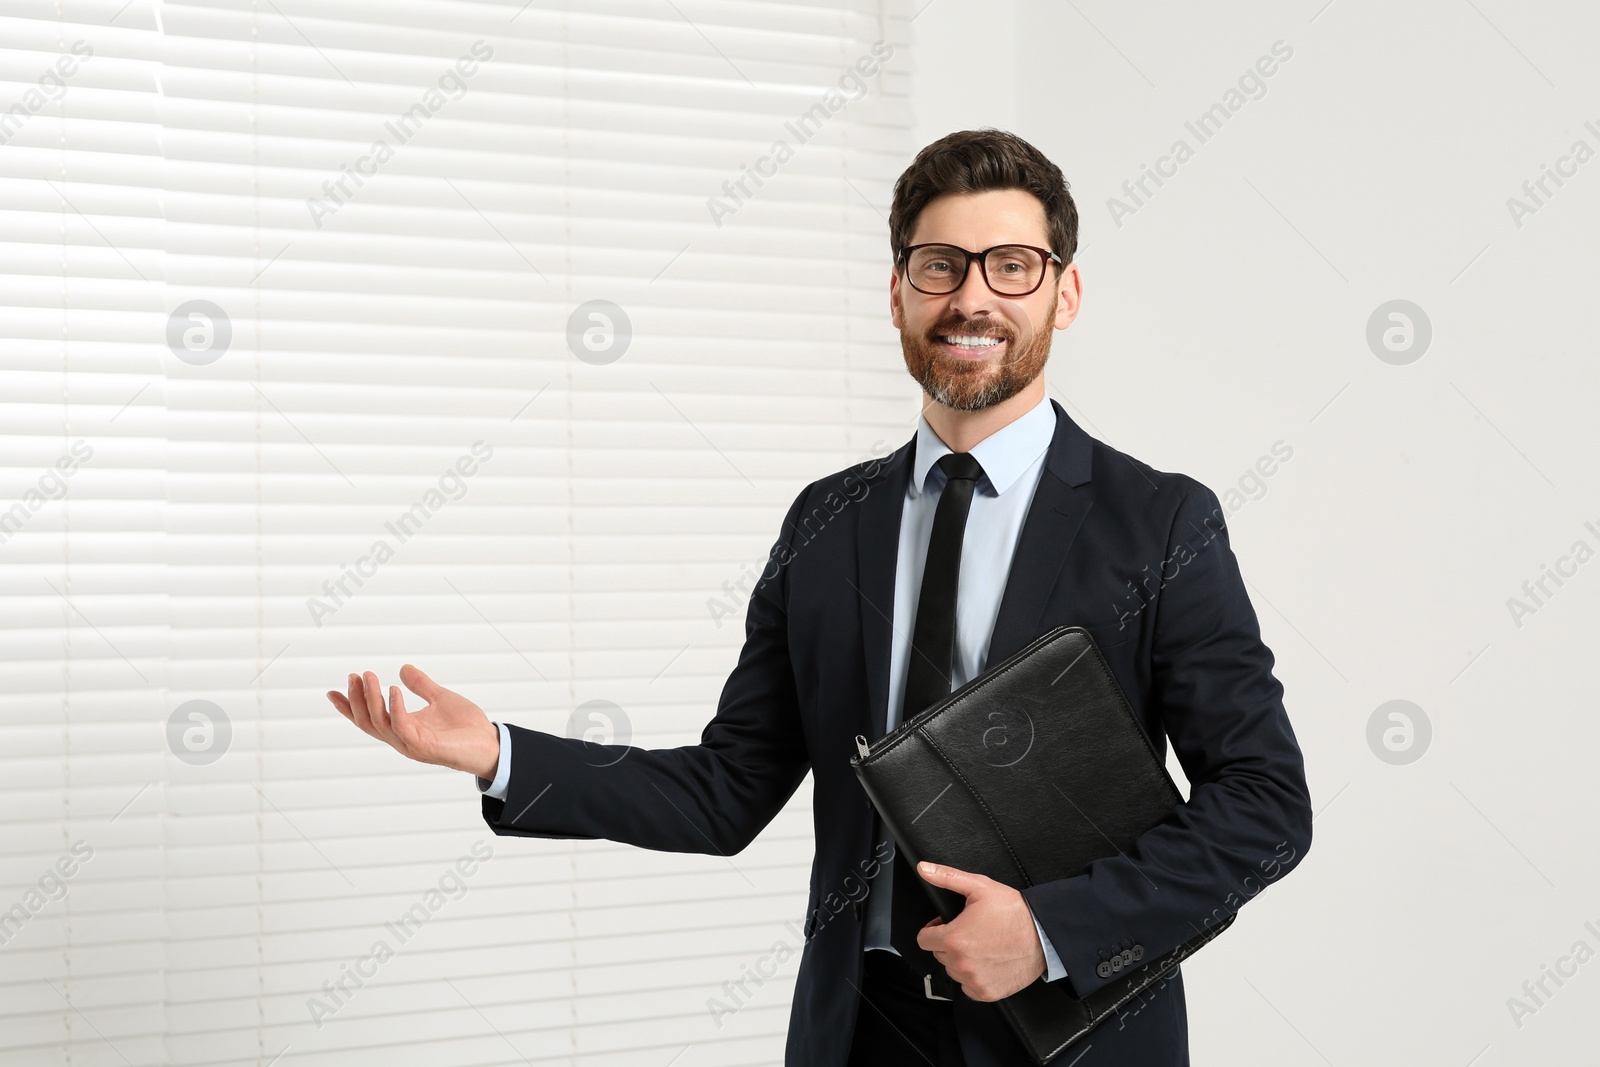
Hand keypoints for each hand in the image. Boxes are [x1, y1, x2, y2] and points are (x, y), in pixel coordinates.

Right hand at [327, 665, 499, 779]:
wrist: (490, 743)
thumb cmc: (466, 727)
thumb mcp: (440, 698)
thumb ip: (421, 685)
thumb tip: (403, 668)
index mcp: (403, 728)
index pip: (369, 719)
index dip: (349, 707)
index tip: (332, 691)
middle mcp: (402, 739)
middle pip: (368, 721)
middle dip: (356, 699)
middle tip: (353, 675)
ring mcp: (411, 744)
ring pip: (380, 723)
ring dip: (371, 699)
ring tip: (368, 676)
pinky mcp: (424, 746)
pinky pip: (402, 726)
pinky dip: (395, 707)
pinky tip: (393, 689)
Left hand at [914, 861, 1046, 1001]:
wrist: (1043, 934)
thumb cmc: (1014, 912)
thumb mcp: (979, 887)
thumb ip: (947, 877)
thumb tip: (925, 869)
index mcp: (954, 939)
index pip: (924, 939)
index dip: (934, 929)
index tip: (946, 925)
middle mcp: (961, 963)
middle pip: (939, 954)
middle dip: (950, 943)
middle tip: (970, 932)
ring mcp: (974, 980)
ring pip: (954, 971)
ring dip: (962, 960)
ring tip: (982, 945)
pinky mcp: (987, 992)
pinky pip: (968, 987)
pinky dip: (975, 977)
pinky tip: (988, 961)